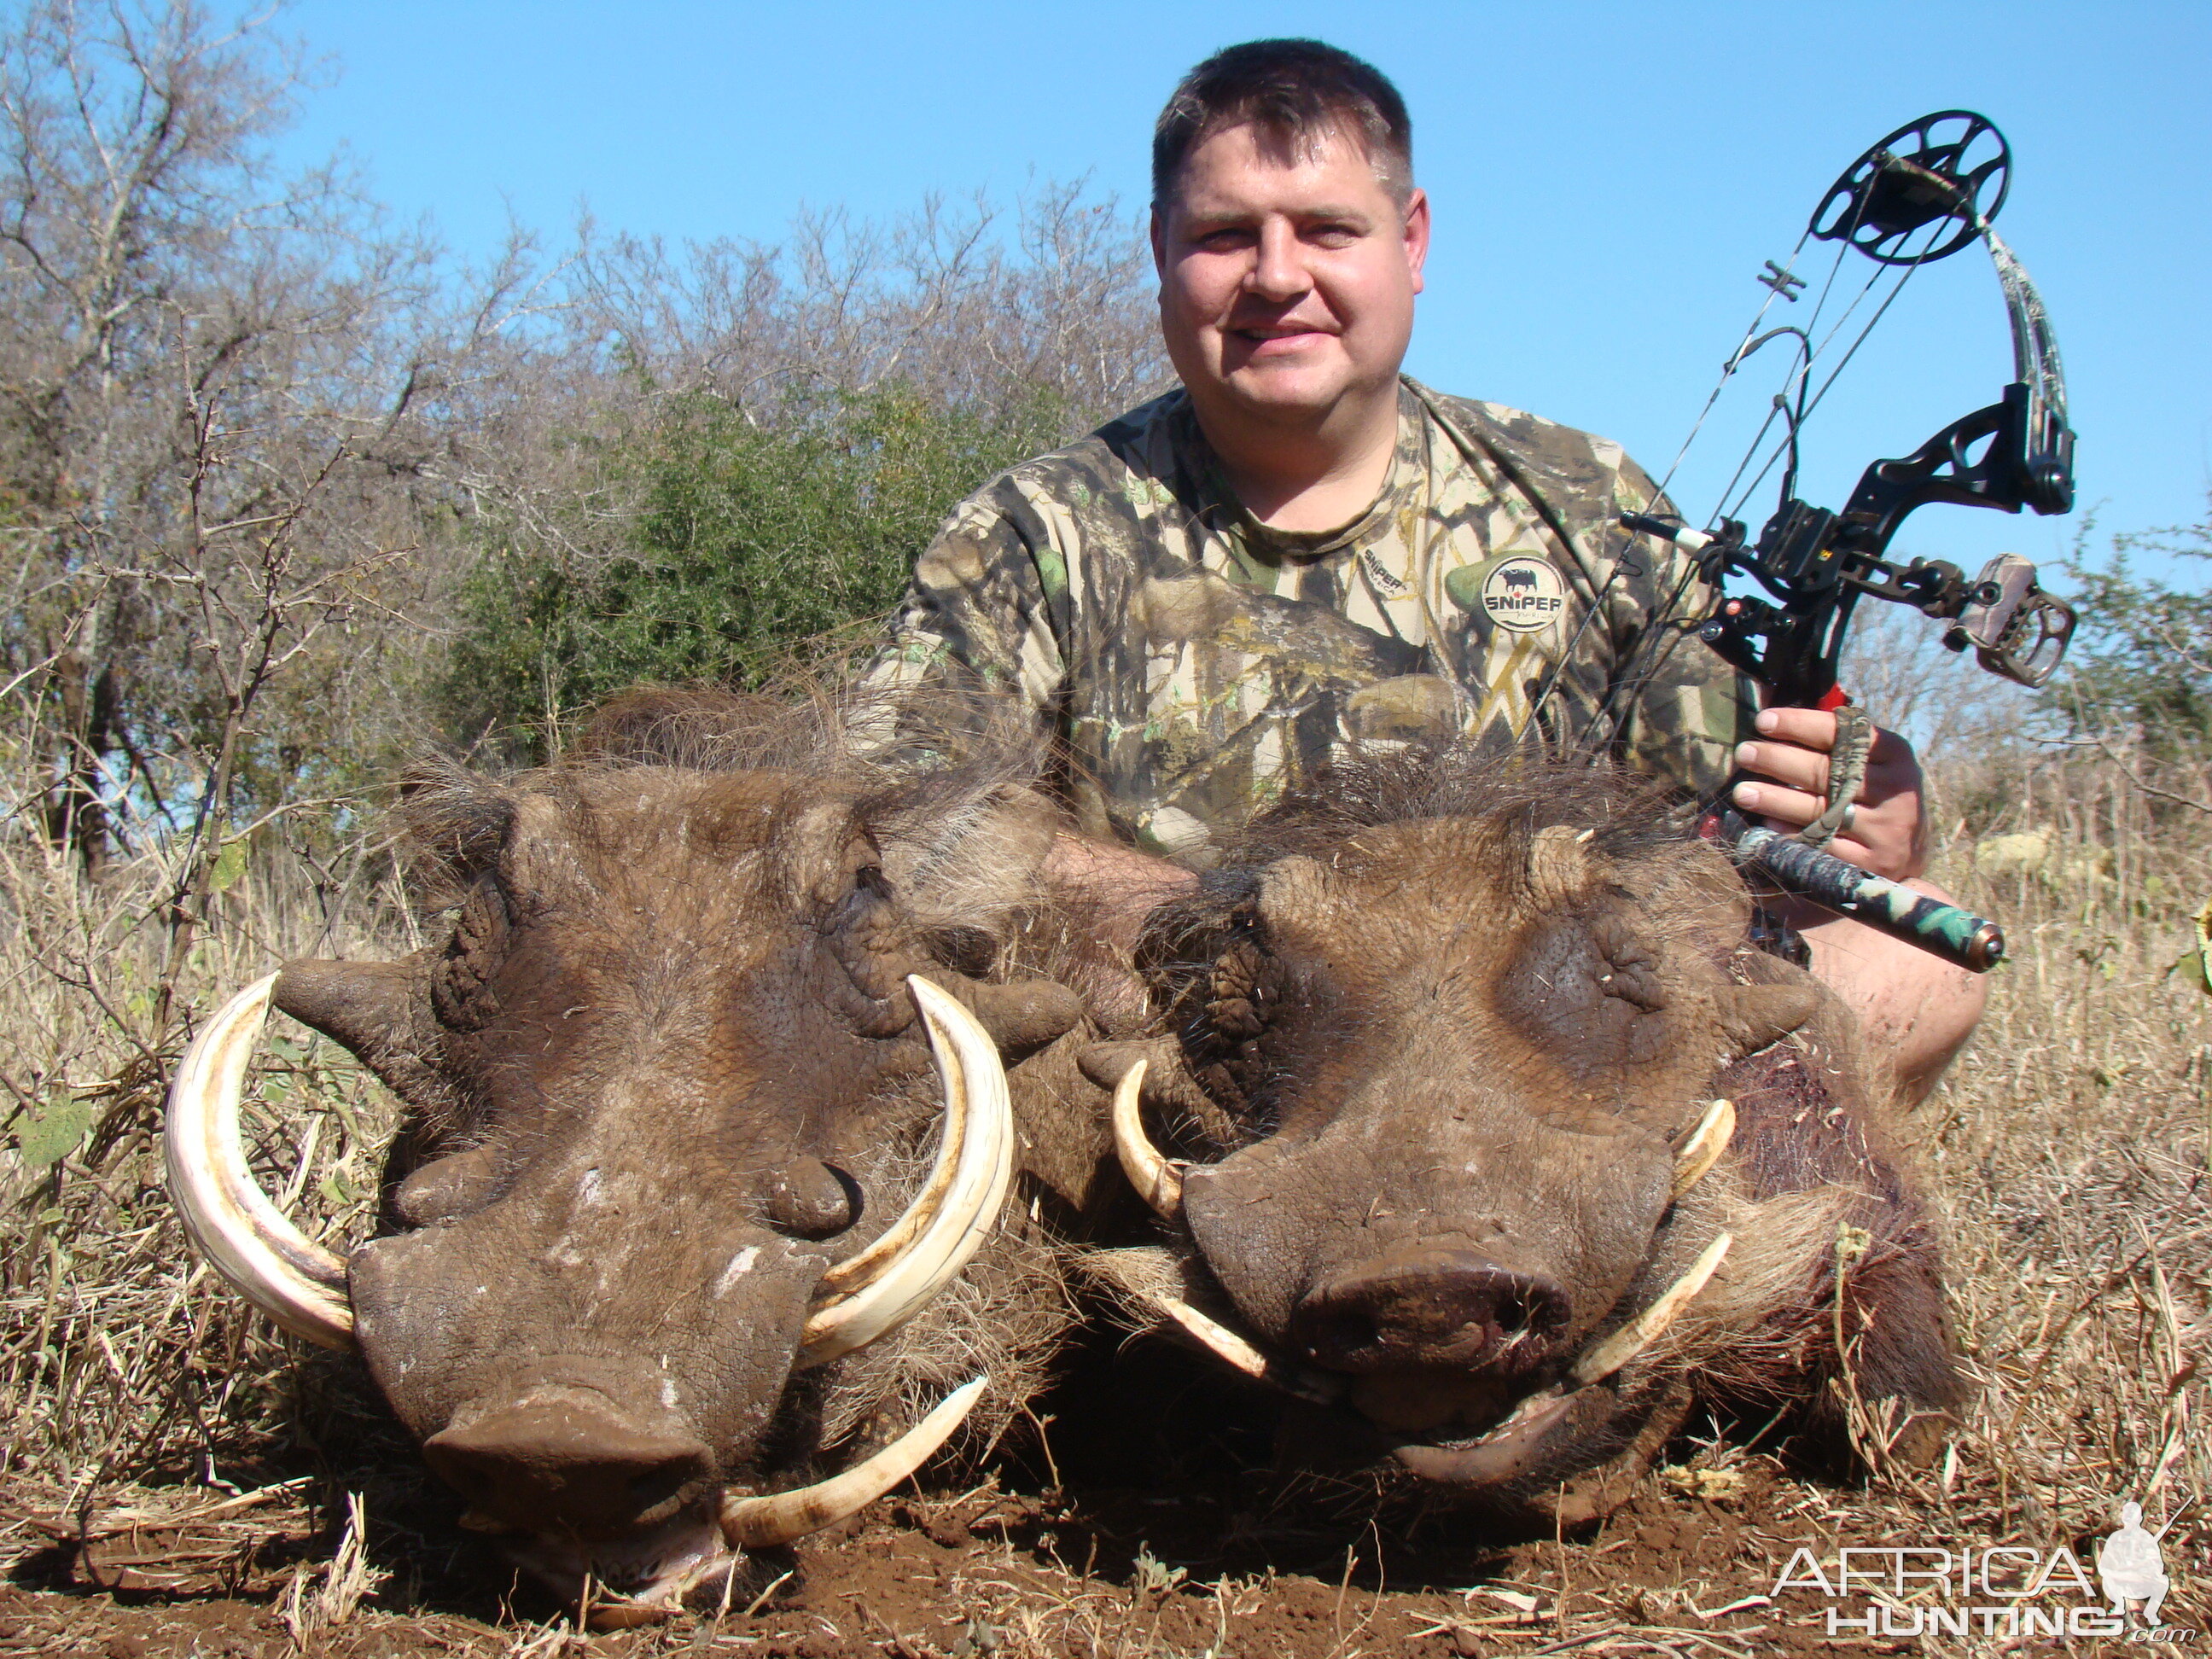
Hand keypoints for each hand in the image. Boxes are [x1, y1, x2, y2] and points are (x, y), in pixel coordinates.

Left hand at [1730, 706, 1927, 881]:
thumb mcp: (1873, 762)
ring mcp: (1885, 831)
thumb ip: (1836, 742)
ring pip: (1820, 810)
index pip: (1844, 733)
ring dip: (1775, 800)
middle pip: (1827, 772)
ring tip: (1743, 792)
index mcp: (1895, 756)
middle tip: (1745, 753)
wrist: (1911, 851)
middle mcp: (1894, 792)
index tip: (1763, 721)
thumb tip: (1776, 722)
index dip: (1800, 725)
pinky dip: (1791, 835)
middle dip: (1778, 760)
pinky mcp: (1871, 865)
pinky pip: (1822, 846)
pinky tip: (1767, 826)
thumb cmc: (1877, 794)